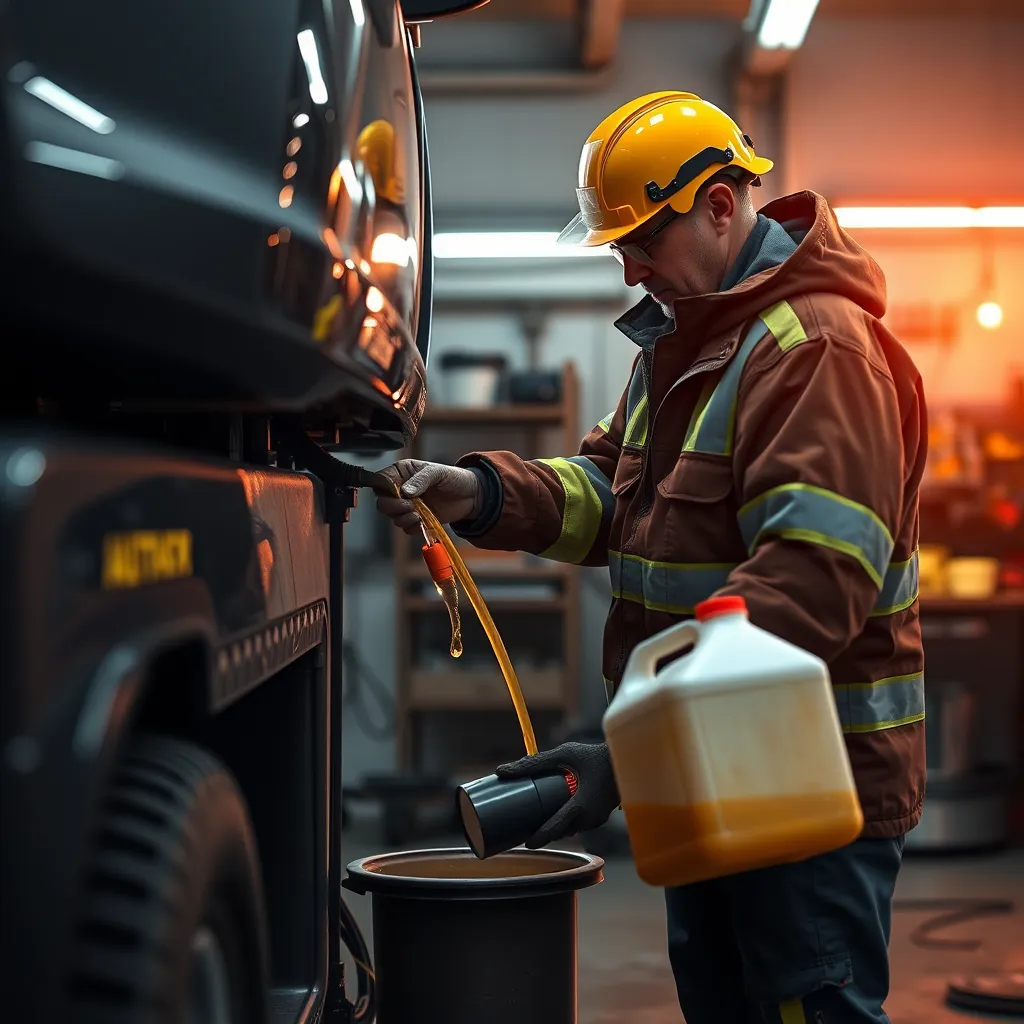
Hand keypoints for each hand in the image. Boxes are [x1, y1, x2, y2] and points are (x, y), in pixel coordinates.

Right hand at [374, 459, 482, 534]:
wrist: (471, 496)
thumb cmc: (454, 478)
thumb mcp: (437, 472)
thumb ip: (421, 480)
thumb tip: (405, 491)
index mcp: (402, 472)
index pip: (381, 480)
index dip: (384, 488)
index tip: (397, 492)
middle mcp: (401, 489)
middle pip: (383, 502)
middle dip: (393, 507)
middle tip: (409, 506)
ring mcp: (408, 505)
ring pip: (393, 517)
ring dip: (403, 518)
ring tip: (419, 514)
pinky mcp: (416, 519)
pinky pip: (406, 528)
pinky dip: (412, 527)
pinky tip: (423, 521)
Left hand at [495, 741, 619, 848]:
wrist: (629, 760)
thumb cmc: (596, 755)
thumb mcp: (565, 754)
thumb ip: (535, 762)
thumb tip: (502, 771)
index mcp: (580, 807)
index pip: (554, 828)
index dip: (538, 838)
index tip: (525, 844)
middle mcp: (590, 819)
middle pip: (561, 831)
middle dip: (545, 833)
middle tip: (526, 831)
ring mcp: (598, 820)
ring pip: (572, 829)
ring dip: (557, 827)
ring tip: (539, 820)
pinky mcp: (602, 816)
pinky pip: (581, 824)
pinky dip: (569, 821)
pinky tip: (560, 812)